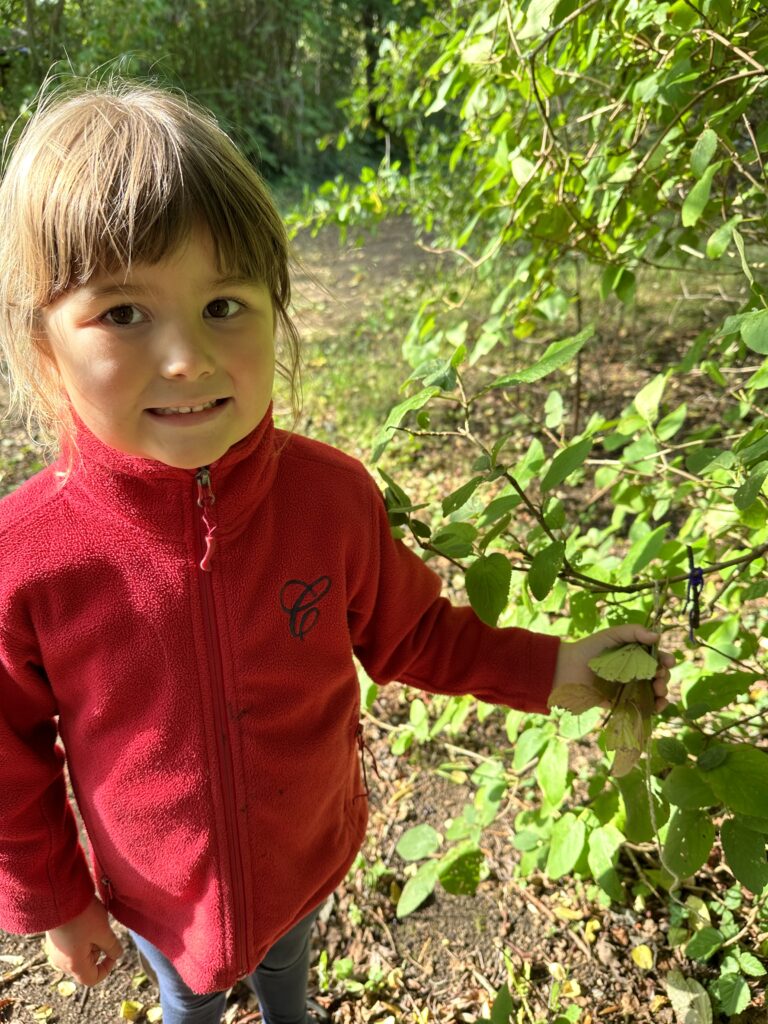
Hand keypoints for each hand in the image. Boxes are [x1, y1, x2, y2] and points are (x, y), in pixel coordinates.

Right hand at [44, 896, 122, 985]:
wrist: (59, 896)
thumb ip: (112, 946)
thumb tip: (117, 954)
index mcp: (74, 965)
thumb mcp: (103, 931)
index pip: (92, 979)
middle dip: (98, 951)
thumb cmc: (82, 916)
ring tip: (92, 923)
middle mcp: (62, 963)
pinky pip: (70, 946)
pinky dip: (80, 937)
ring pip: (78, 954)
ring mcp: (55, 952)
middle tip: (101, 931)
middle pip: (86, 966)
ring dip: (90, 943)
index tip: (113, 952)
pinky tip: (83, 920)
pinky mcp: (53, 940)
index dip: (107, 968)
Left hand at [552, 625, 673, 712]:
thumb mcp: (612, 635)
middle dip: (665, 677)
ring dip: (663, 693)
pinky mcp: (624, 703)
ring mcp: (632, 689)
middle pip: (660, 676)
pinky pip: (643, 708)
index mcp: (637, 655)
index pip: (658, 658)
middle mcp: (637, 672)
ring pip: (655, 693)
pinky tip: (656, 706)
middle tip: (659, 678)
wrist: (568, 668)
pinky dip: (653, 708)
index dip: (666, 660)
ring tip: (659, 691)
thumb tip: (657, 636)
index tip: (668, 661)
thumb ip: (634, 632)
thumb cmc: (590, 648)